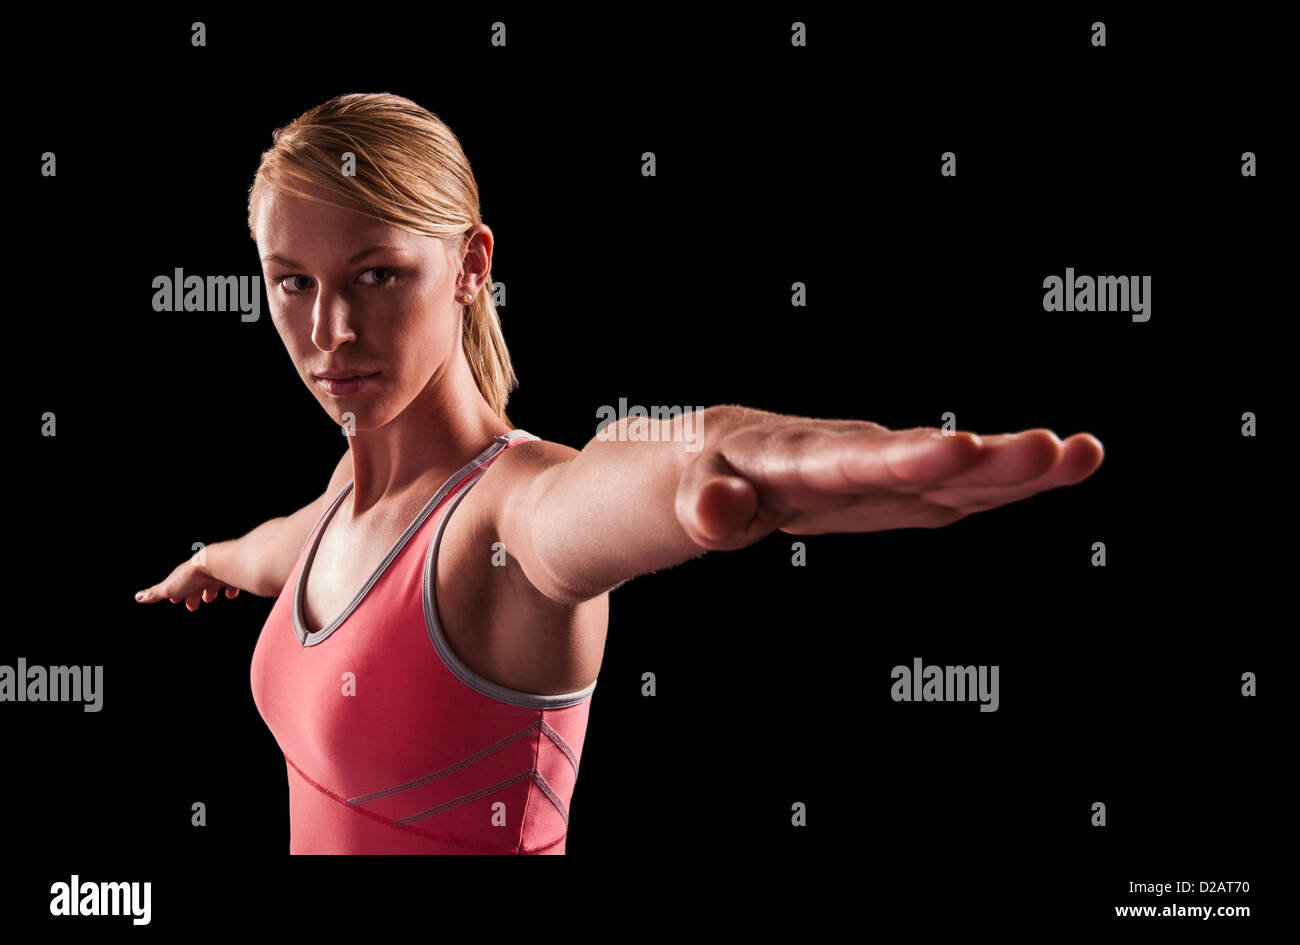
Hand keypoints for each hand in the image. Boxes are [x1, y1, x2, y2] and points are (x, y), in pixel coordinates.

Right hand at [135, 558, 239, 610]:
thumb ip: (155, 594)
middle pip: (195, 586)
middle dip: (194, 594)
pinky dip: (231, 589)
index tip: (175, 600)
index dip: (176, 594)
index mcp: (185, 577)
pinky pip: (232, 583)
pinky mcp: (231, 576)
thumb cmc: (191, 577)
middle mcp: (200, 574)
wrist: (216, 564)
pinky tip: (231, 594)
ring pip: (212, 584)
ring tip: (210, 597)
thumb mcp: (169, 588)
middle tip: (194, 604)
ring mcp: (216, 574)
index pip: (179, 587)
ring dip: (211, 591)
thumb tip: (137, 597)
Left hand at [674, 419, 1103, 550]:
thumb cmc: (698, 480)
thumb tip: (718, 513)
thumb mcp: (686, 498)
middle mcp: (848, 454)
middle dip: (985, 460)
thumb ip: (705, 507)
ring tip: (1084, 453)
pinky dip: (1007, 484)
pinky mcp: (900, 491)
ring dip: (1016, 467)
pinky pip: (957, 490)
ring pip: (954, 471)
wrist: (716, 460)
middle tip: (1053, 449)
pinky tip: (1066, 466)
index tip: (960, 450)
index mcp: (793, 455)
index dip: (906, 459)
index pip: (854, 459)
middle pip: (921, 458)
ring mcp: (882, 472)